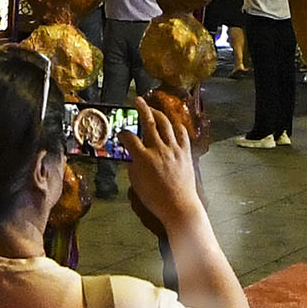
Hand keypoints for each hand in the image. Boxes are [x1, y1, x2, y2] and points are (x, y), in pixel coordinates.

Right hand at [119, 89, 204, 233]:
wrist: (179, 206)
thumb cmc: (155, 199)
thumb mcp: (136, 183)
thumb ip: (132, 167)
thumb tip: (131, 157)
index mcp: (143, 158)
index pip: (129, 137)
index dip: (123, 133)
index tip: (121, 133)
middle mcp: (158, 149)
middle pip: (149, 122)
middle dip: (142, 108)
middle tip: (138, 101)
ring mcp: (173, 149)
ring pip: (166, 124)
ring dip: (158, 113)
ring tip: (153, 109)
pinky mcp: (185, 152)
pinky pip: (181, 133)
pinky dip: (176, 126)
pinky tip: (172, 124)